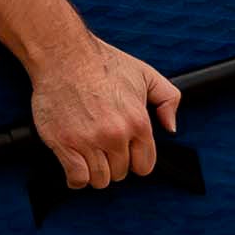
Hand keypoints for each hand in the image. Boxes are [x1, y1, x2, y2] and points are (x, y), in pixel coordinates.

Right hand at [30, 35, 182, 190]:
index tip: (126, 152)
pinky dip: (76, 178)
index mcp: (138, 122)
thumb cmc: (102, 63)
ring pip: (99, 180)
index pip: (145, 165)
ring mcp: (89, 141)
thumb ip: (168, 99)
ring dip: (96, 172)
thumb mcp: (146, 74)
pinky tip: (76, 165)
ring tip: (91, 156)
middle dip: (114, 164)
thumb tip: (170, 128)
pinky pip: (76, 179)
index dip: (135, 160)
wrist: (64, 55)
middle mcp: (115, 135)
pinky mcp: (64, 144)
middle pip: (121, 173)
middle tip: (104, 148)